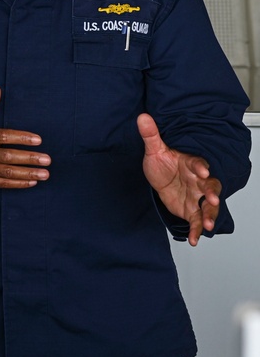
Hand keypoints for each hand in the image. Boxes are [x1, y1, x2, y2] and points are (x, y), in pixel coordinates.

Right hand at [0, 86, 48, 187]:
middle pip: (7, 157)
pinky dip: (18, 184)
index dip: (21, 138)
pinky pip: (1, 183)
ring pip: (7, 172)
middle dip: (29, 159)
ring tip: (45, 174)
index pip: (3, 137)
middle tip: (47, 159)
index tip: (38, 140)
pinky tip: (32, 182)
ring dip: (28, 174)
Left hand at [139, 113, 220, 245]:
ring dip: (210, 214)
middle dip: (213, 193)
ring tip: (208, 224)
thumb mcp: (153, 150)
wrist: (160, 178)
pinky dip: (197, 230)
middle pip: (211, 186)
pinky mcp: (193, 209)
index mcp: (191, 164)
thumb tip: (142, 117)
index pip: (199, 164)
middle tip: (213, 199)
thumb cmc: (162, 163)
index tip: (203, 172)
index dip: (201, 168)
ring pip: (209, 206)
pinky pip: (198, 220)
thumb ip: (150, 135)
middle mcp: (198, 181)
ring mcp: (197, 196)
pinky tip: (195, 239)